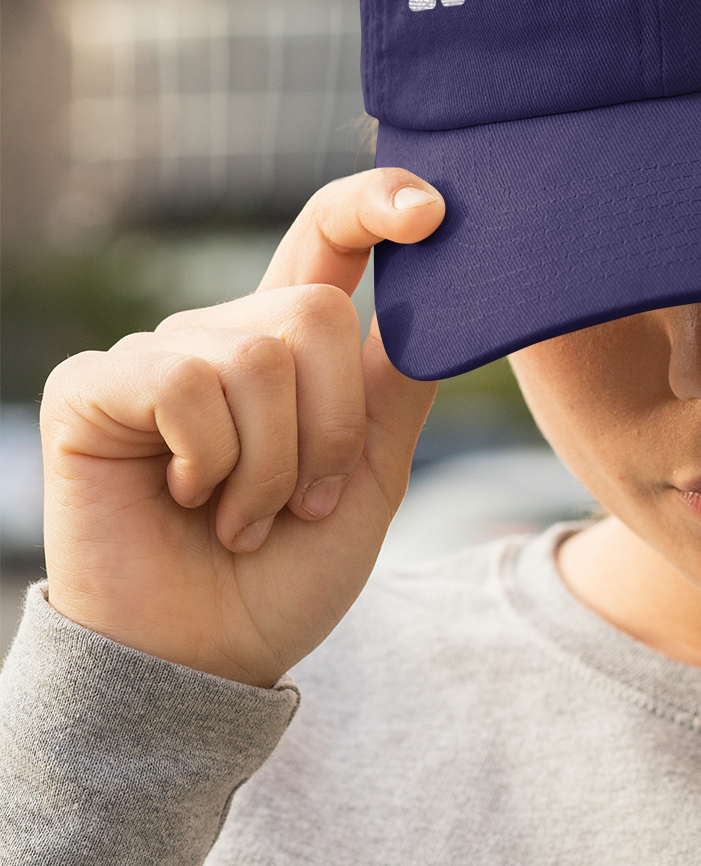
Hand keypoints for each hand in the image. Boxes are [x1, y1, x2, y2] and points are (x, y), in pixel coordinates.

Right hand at [40, 170, 444, 686]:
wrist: (204, 660)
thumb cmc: (284, 576)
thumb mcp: (370, 479)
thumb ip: (396, 389)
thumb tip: (443, 301)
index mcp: (291, 349)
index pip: (328, 239)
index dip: (374, 205)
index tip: (431, 208)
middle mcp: (222, 336)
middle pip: (315, 313)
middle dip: (328, 428)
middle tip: (299, 504)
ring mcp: (155, 356)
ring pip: (257, 357)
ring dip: (269, 466)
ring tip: (241, 519)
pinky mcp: (94, 386)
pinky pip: (184, 382)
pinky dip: (208, 460)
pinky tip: (183, 498)